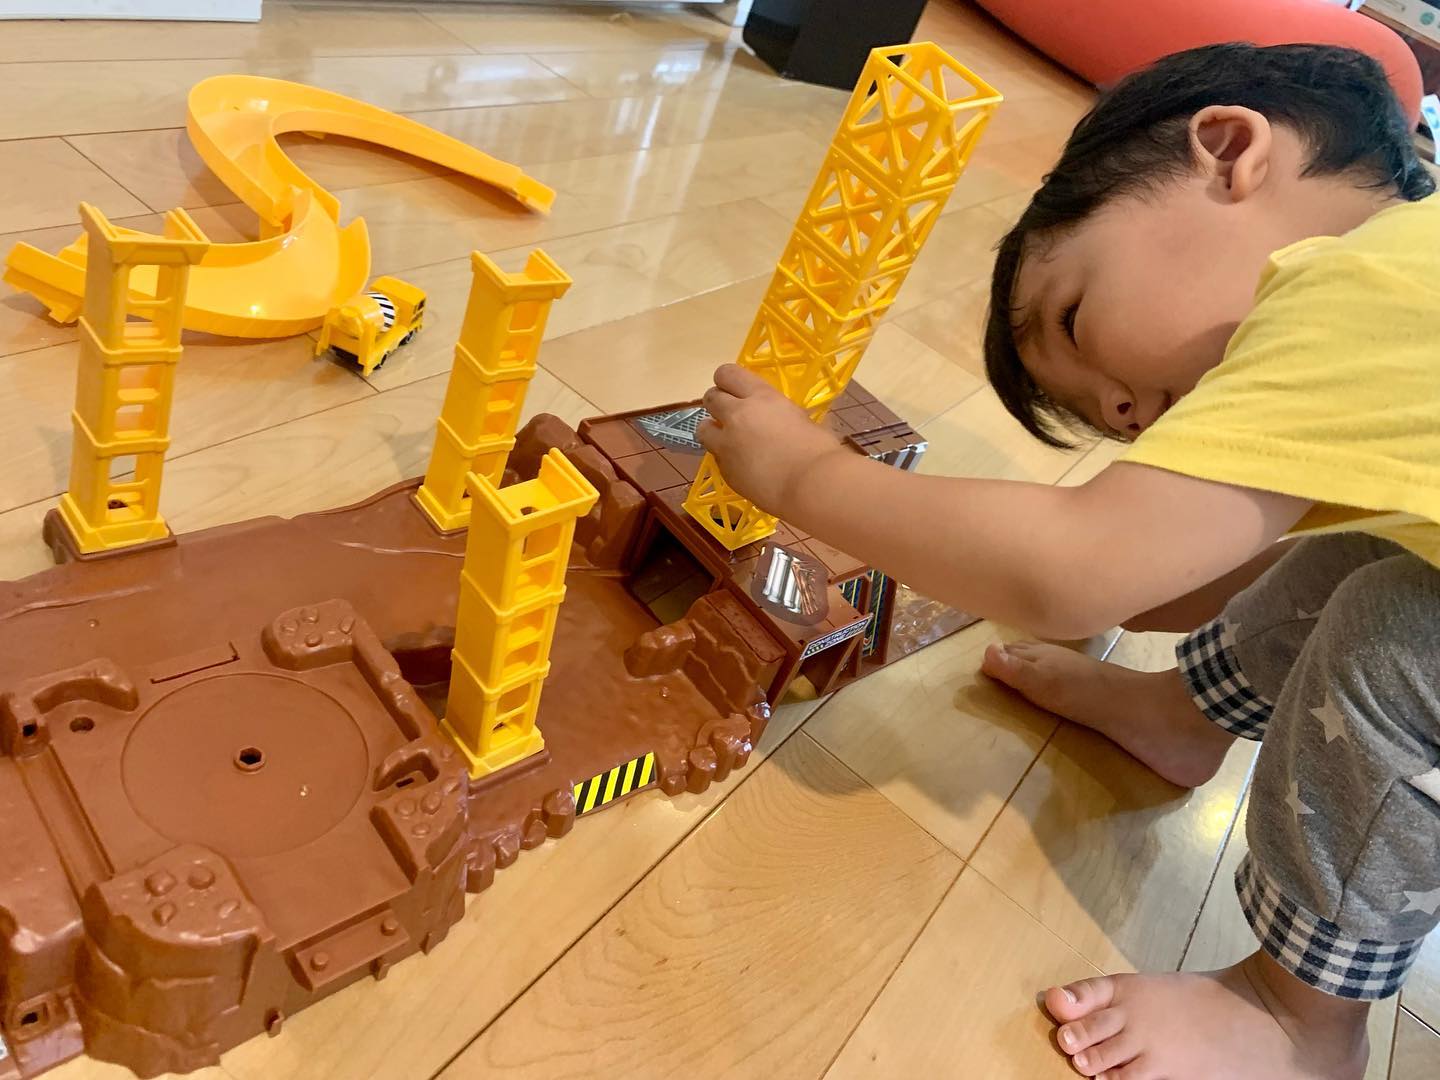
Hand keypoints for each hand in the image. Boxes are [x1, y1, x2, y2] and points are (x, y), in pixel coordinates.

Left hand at [696, 364, 846, 512]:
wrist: (810, 486)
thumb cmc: (819, 450)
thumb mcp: (802, 418)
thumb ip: (782, 414)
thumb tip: (782, 420)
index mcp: (762, 397)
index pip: (727, 373)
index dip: (727, 381)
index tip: (734, 390)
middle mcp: (738, 415)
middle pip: (710, 398)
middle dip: (718, 404)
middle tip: (731, 415)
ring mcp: (727, 444)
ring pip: (702, 428)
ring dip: (713, 431)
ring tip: (728, 441)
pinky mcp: (725, 470)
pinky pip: (716, 458)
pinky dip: (725, 459)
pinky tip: (743, 467)